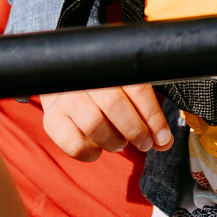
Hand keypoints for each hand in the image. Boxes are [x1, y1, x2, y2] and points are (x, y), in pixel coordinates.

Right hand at [40, 82, 172, 161]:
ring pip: (93, 123)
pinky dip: (91, 153)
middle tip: (146, 143)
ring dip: (114, 140)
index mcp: (110, 64)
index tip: (164, 137)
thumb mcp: (127, 88)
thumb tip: (165, 141)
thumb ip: (146, 111)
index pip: (136, 87)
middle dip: (136, 130)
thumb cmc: (106, 88)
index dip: (152, 116)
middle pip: (114, 104)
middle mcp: (85, 77)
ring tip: (120, 143)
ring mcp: (66, 97)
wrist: (64, 80)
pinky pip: (74, 144)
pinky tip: (98, 148)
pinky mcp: (52, 119)